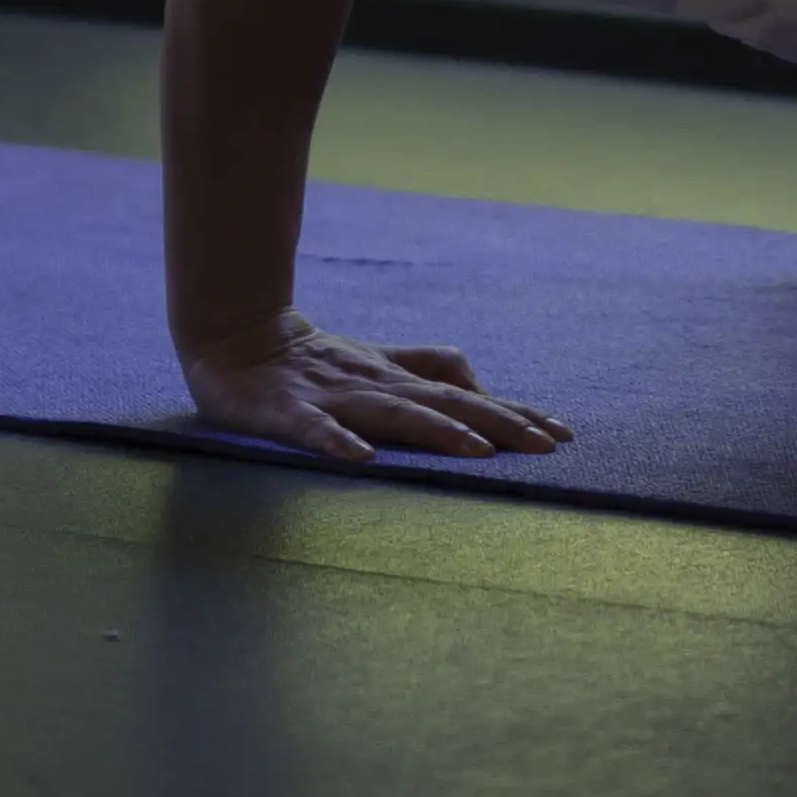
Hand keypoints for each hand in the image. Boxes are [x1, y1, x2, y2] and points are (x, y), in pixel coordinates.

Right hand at [177, 314, 574, 466]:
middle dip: (496, 424)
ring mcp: (332, 397)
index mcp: (396, 379)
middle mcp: (374, 385)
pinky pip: (314, 428)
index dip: (513, 414)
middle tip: (547, 445)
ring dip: (436, 432)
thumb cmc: (314, 360)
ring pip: (392, 413)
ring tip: (478, 452)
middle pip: (445, 405)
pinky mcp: (286, 410)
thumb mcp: (380, 364)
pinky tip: (360, 459)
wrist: (234, 337)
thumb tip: (483, 391)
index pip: (465, 398)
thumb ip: (430, 370)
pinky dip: (337, 441)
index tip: (562, 435)